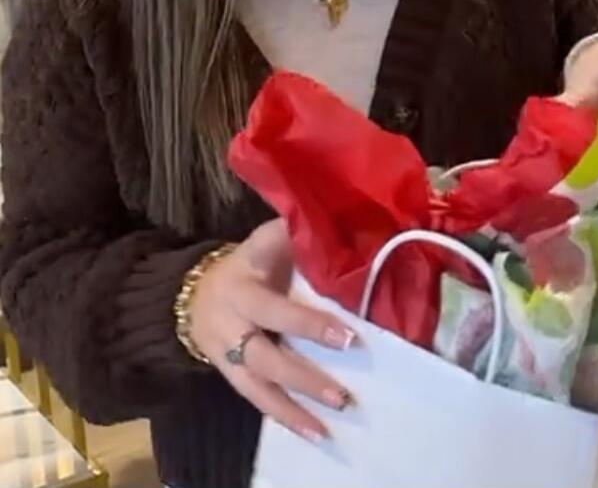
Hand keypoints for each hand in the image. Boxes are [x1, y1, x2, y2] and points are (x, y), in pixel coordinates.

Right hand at [189, 219, 356, 444]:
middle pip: (266, 352)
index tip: (347, 334)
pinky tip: (316, 432)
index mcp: (243, 282)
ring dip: (299, 400)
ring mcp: (229, 352)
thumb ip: (294, 233)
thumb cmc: (247, 263)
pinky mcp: (230, 375)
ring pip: (261, 381)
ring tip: (338, 409)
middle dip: (305, 369)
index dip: (307, 320)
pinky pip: (258, 399)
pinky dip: (287, 418)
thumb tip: (340, 225)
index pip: (274, 305)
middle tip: (347, 374)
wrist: (190, 294)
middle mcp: (233, 320)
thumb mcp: (264, 241)